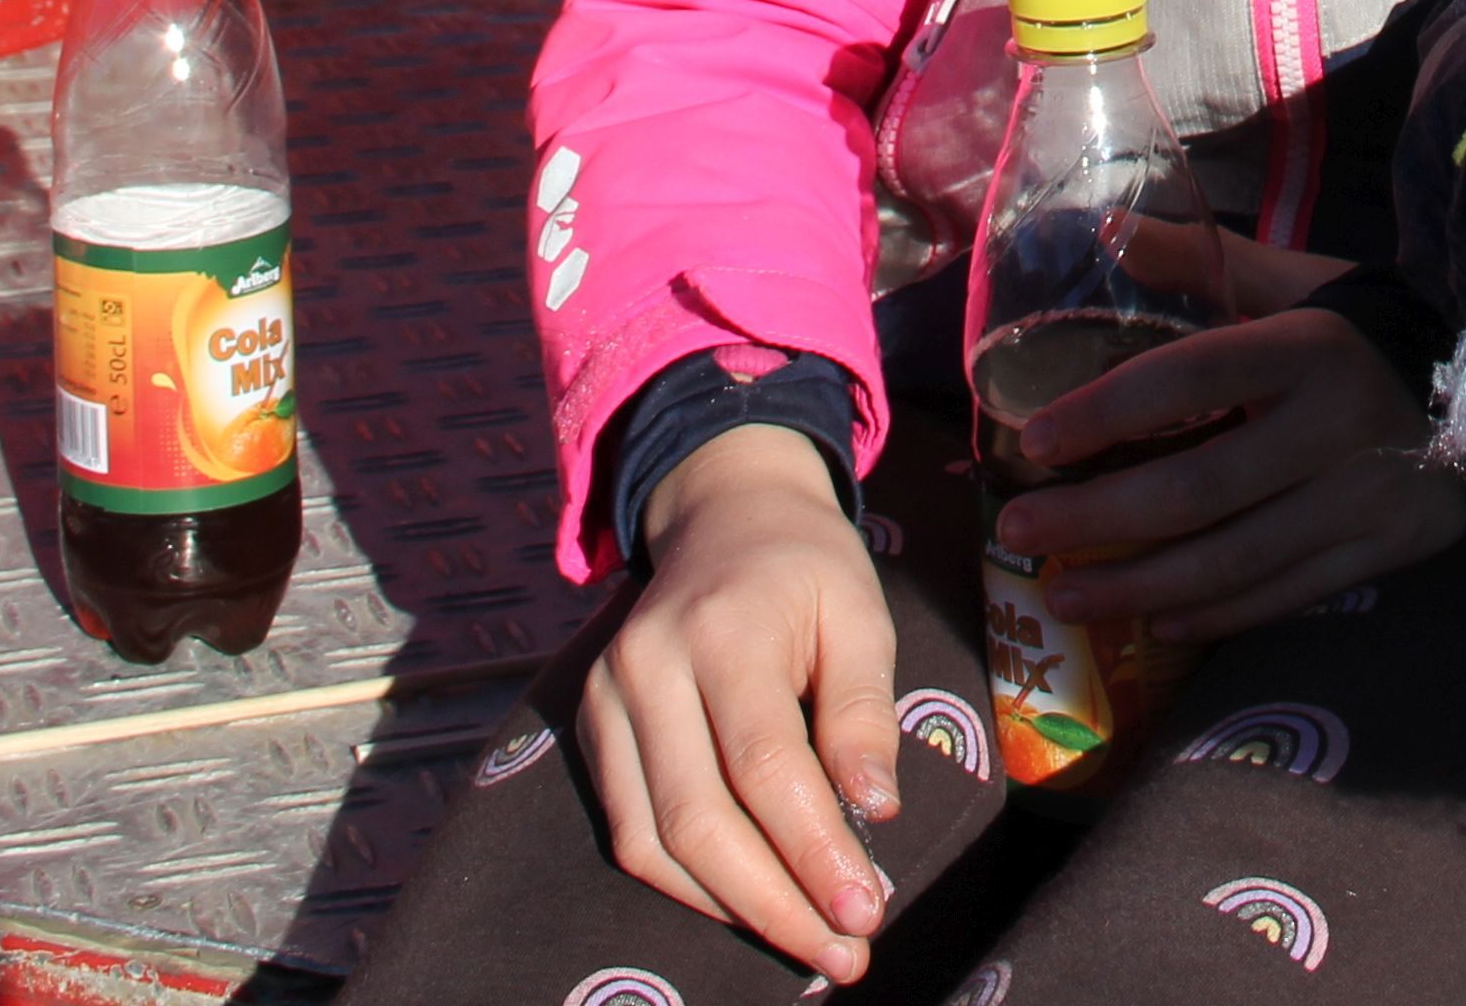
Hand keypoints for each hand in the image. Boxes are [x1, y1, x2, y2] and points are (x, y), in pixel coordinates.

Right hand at [580, 421, 901, 979]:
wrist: (725, 514)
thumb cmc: (808, 568)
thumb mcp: (861, 615)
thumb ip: (862, 712)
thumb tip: (875, 812)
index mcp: (724, 630)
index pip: (764, 767)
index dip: (814, 851)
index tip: (867, 913)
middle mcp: (648, 666)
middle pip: (700, 820)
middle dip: (775, 904)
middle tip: (845, 950)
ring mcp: (607, 697)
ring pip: (652, 841)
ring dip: (731, 909)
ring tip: (808, 942)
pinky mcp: (590, 724)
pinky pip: (629, 830)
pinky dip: (687, 883)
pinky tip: (749, 903)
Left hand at [992, 227, 1465, 640]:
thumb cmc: (1354, 329)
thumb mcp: (1288, 282)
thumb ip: (1199, 260)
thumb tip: (1104, 229)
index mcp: (1304, 347)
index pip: (1191, 379)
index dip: (1108, 412)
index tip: (1036, 442)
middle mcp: (1334, 425)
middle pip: (1198, 490)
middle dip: (1097, 519)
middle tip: (1020, 533)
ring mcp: (1362, 498)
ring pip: (1231, 560)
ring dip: (1137, 586)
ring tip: (1063, 596)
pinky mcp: (1383, 550)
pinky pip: (1282, 596)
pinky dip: (1212, 614)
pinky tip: (1152, 620)